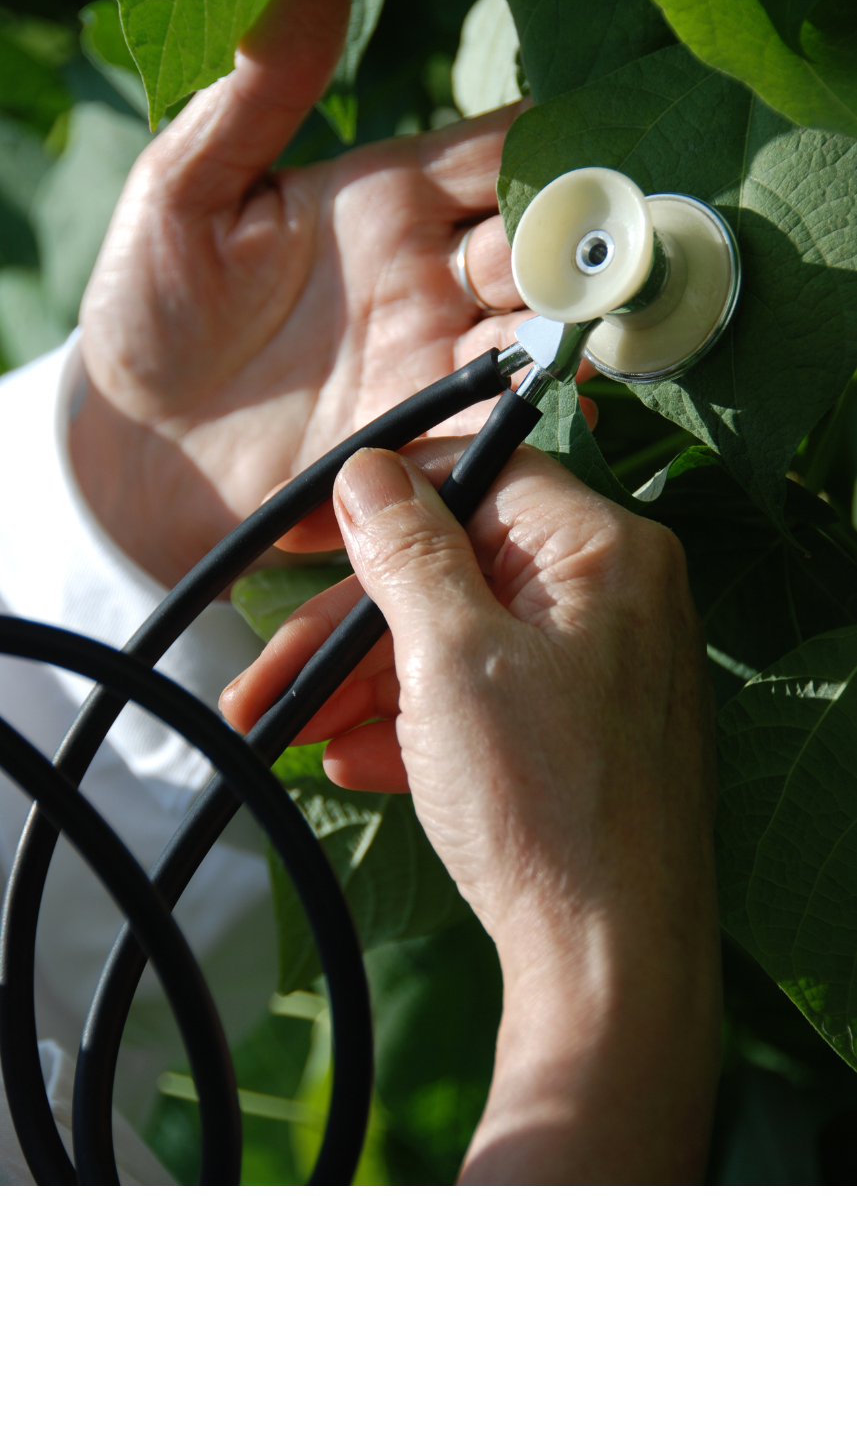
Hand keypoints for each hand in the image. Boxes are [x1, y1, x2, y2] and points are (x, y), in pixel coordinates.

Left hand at [71, 0, 594, 585]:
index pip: (500, 154)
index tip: (616, 138)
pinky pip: (503, 415)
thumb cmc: (148, 302)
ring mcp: (433, 354)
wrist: (132, 446)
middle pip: (541, 240)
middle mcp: (428, 271)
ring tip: (621, 312)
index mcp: (386, 195)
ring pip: (541, 326)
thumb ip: (258, 91)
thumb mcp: (184, 185)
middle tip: (639, 232)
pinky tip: (572, 396)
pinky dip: (543, 408)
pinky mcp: (425, 434)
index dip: (559, 147)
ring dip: (583, 319)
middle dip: (593, 235)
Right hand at [221, 442, 721, 1184]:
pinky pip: (484, 702)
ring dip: (364, 684)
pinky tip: (353, 763)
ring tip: (285, 731)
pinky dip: (415, 725)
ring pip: (457, 643)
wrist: (608, 962)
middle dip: (347, 627)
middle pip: (455, 571)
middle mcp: (616, 598)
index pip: (480, 476)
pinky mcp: (584, 737)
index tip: (298, 531)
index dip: (379, 499)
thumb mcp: (450, 659)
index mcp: (604, 553)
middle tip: (267, 675)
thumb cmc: (546, 805)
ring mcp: (603, 671)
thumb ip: (407, 552)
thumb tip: (370, 470)